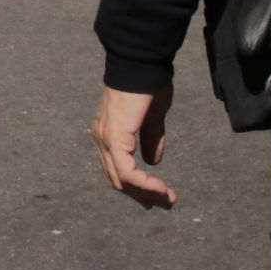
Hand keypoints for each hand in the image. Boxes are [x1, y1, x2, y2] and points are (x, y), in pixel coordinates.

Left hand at [94, 86, 177, 209]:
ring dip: (147, 193)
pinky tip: (160, 188)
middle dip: (144, 195)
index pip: (117, 170)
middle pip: (118, 179)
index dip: (137, 186)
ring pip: (121, 180)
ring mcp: (106, 139)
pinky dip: (144, 184)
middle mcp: (102, 139)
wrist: (142, 65)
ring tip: (168, 199)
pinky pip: (127, 172)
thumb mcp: (152, 117)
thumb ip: (150, 138)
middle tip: (166, 204)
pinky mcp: (115, 138)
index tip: (158, 196)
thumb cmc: (147, 86)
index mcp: (109, 134)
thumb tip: (153, 162)